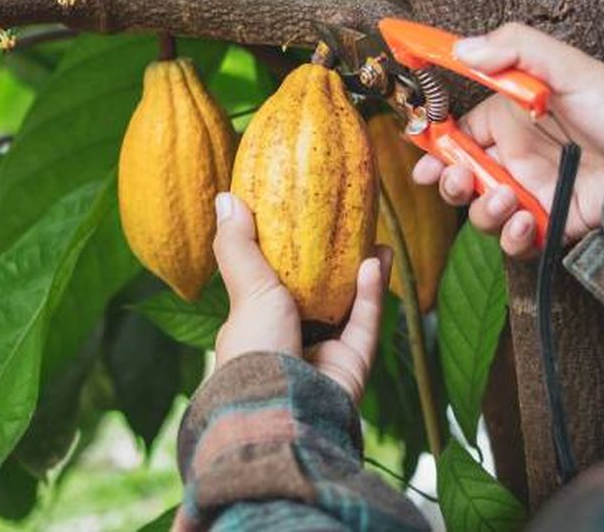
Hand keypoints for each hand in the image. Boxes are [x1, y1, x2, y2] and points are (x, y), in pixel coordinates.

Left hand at [211, 192, 391, 403]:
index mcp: (257, 326)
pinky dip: (372, 294)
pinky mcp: (352, 364)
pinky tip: (376, 260)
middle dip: (336, 264)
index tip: (303, 222)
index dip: (288, 257)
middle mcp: (290, 340)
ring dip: (363, 275)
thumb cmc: (255, 346)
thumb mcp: (244, 287)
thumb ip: (237, 244)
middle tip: (349, 228)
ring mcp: (322, 354)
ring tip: (375, 240)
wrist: (283, 405)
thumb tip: (226, 197)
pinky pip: (365, 324)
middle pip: (318, 296)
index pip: (272, 288)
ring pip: (348, 308)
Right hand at [413, 23, 603, 257]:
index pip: (458, 136)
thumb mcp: (568, 66)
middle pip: (461, 179)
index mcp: (511, 120)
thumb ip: (515, 49)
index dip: (435, 150)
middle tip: (459, 181)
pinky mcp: (553, 225)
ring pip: (483, 213)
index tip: (422, 162)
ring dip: (483, 211)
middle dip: (450, 184)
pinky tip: (526, 223)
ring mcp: (533, 193)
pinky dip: (512, 239)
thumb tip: (461, 49)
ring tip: (507, 198)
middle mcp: (517, 158)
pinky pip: (517, 242)